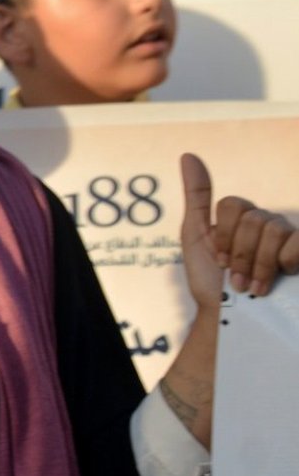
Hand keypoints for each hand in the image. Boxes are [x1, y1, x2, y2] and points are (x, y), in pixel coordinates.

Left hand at [180, 153, 298, 310]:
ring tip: (252, 287)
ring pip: (272, 229)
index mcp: (243, 218)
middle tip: (234, 279)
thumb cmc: (211, 281)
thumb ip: (197, 197)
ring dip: (257, 264)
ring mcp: (289, 238)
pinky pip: (297, 241)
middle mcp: (268, 223)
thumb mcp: (196, 237)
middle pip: (252, 218)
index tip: (218, 260)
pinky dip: (284, 262)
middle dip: (238, 255)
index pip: (232, 204)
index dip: (222, 235)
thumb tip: (188, 155)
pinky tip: (280, 277)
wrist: (231, 320)